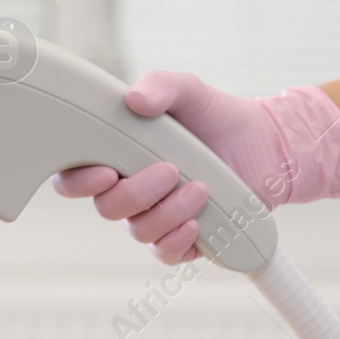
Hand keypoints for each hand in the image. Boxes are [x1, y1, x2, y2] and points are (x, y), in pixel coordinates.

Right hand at [52, 71, 339, 264]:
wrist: (265, 145)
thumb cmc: (217, 117)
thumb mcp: (189, 90)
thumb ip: (161, 85)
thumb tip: (134, 100)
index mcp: (116, 156)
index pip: (74, 178)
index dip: (80, 182)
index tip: (108, 171)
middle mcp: (129, 191)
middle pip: (107, 208)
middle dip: (137, 192)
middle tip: (171, 169)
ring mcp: (154, 216)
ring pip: (139, 230)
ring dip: (168, 212)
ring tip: (201, 187)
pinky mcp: (182, 239)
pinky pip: (165, 253)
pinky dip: (177, 240)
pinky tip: (197, 222)